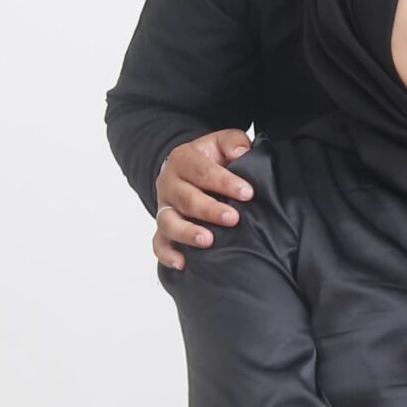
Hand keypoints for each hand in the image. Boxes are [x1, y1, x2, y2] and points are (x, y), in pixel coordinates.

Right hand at [153, 131, 255, 269]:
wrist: (187, 171)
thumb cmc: (212, 159)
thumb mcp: (222, 143)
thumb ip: (234, 142)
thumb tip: (242, 152)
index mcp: (183, 159)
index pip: (203, 171)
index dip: (225, 182)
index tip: (247, 193)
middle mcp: (169, 184)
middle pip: (186, 198)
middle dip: (210, 210)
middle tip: (233, 218)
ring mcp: (164, 207)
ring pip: (168, 222)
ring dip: (187, 233)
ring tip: (207, 241)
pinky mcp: (162, 228)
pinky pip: (159, 243)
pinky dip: (167, 254)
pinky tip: (182, 264)